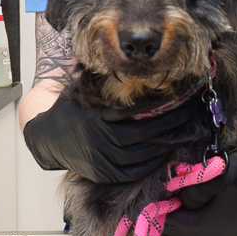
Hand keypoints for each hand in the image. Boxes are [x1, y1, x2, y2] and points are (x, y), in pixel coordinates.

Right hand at [23, 95, 198, 184]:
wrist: (45, 138)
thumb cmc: (69, 109)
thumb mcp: (83, 89)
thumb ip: (104, 80)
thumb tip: (127, 60)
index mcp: (100, 118)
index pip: (140, 113)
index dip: (163, 107)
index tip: (180, 99)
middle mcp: (103, 141)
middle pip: (147, 134)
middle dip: (172, 124)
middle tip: (190, 113)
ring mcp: (104, 161)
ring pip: (145, 154)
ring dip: (167, 143)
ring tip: (184, 131)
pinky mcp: (105, 174)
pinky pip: (135, 171)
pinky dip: (153, 162)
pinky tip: (165, 151)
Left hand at [163, 149, 236, 235]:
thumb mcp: (219, 179)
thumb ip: (192, 184)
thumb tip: (173, 187)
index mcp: (199, 230)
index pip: (168, 216)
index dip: (167, 199)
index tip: (171, 185)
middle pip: (175, 225)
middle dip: (175, 208)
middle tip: (180, 189)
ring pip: (186, 230)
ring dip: (186, 214)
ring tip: (195, 197)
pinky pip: (198, 234)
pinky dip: (197, 221)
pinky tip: (205, 207)